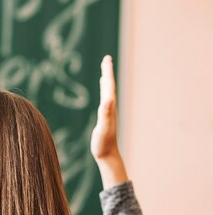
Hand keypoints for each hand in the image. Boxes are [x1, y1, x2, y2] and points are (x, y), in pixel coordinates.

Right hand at [90, 56, 127, 187]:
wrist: (108, 156)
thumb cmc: (103, 144)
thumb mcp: (103, 128)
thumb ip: (106, 114)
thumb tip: (108, 99)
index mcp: (110, 108)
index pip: (109, 86)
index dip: (107, 72)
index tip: (107, 59)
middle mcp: (111, 108)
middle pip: (109, 86)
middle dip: (107, 72)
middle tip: (106, 59)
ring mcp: (109, 113)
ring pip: (108, 93)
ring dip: (106, 82)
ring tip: (105, 72)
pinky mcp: (105, 118)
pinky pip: (105, 101)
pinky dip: (103, 94)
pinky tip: (103, 94)